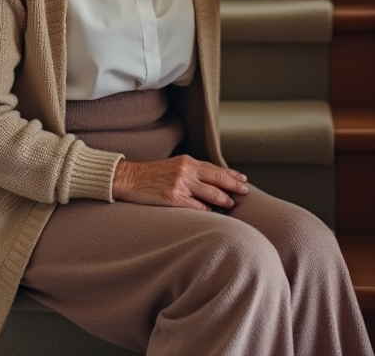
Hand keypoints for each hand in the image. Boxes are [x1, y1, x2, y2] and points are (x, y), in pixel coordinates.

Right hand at [112, 155, 248, 210]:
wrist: (129, 178)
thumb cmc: (151, 174)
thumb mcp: (173, 166)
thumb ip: (191, 171)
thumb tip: (211, 181)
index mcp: (187, 162)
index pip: (215, 168)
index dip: (231, 174)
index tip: (242, 179)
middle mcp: (186, 171)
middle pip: (218, 179)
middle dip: (234, 186)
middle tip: (245, 192)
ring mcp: (180, 185)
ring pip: (211, 193)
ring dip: (224, 200)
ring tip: (231, 204)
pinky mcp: (173, 198)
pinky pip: (197, 207)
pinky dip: (207, 210)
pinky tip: (213, 213)